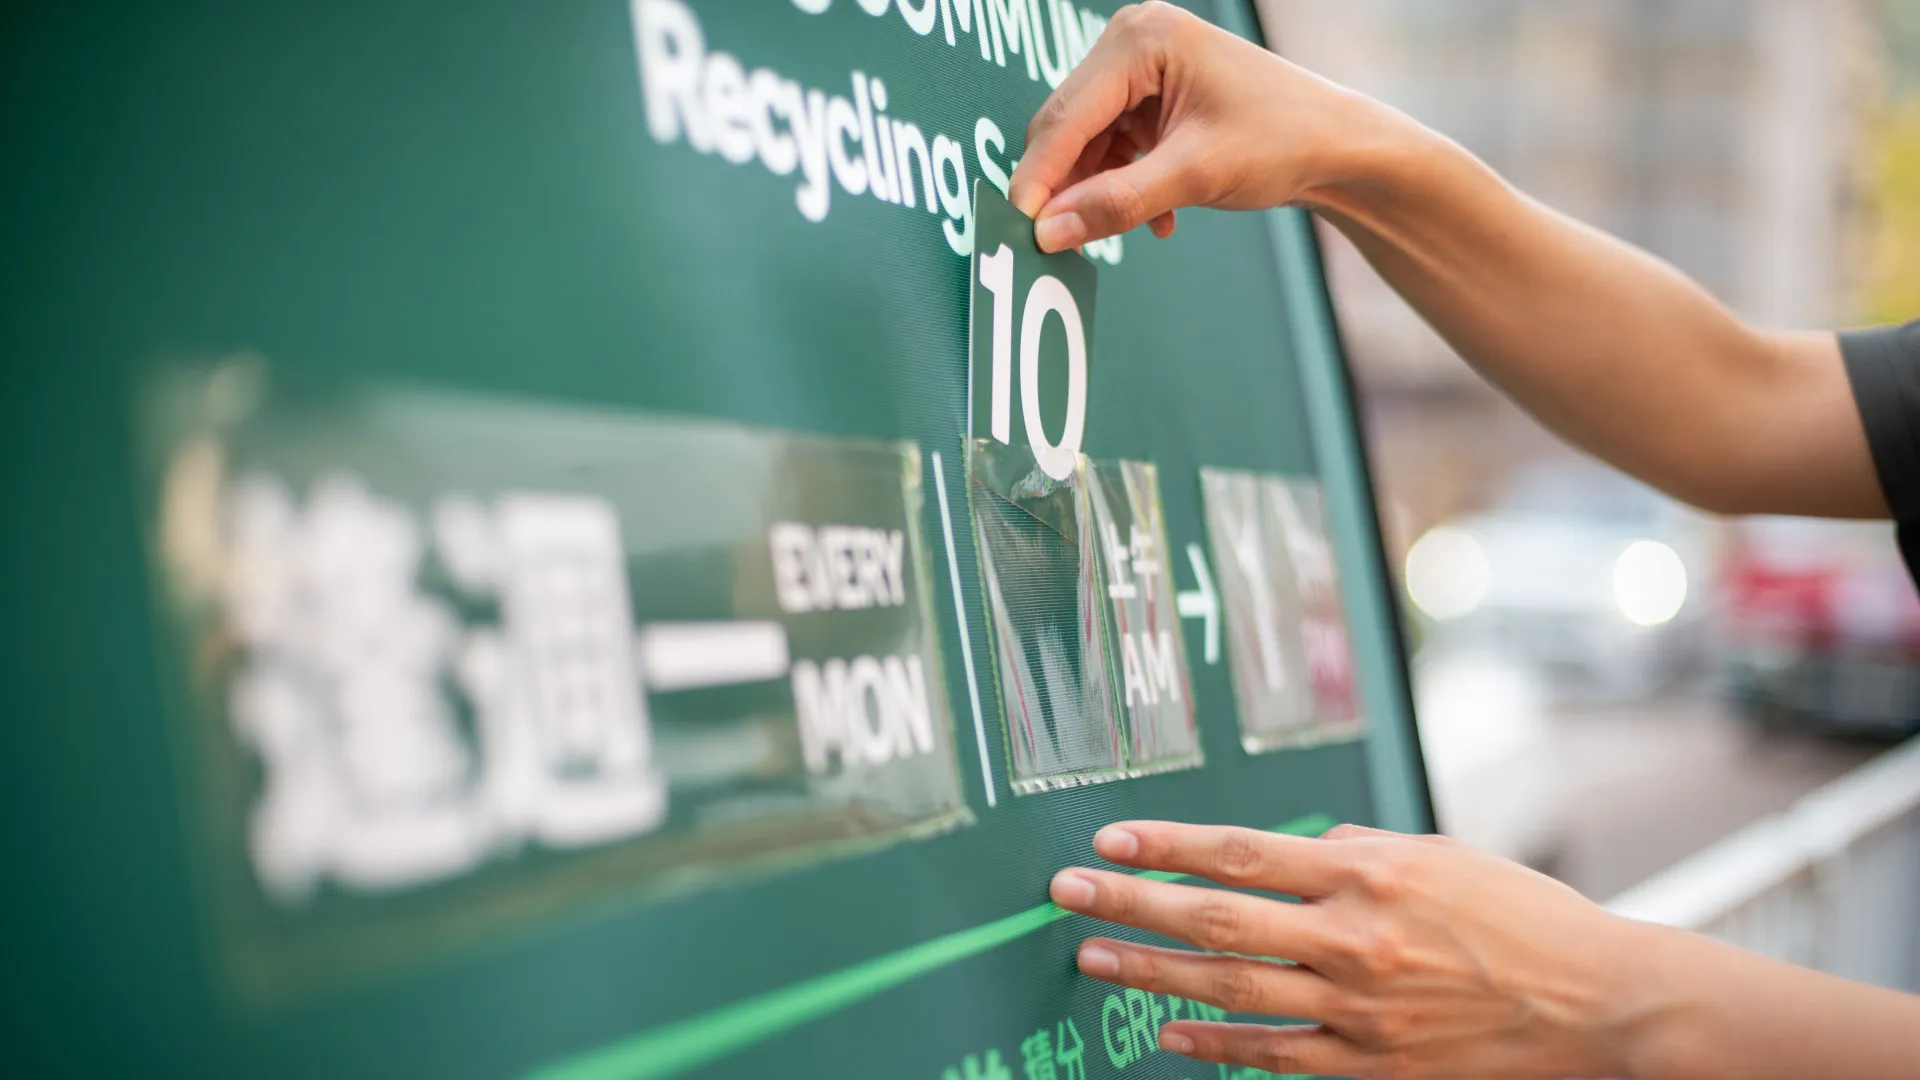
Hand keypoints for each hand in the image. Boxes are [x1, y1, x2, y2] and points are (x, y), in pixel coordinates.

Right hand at [1008, 2, 1398, 251]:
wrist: (1337, 145)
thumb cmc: (1282, 140)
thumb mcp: (1194, 176)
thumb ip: (1117, 203)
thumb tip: (1050, 233)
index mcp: (1142, 39)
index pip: (1067, 115)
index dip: (1038, 175)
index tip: (1017, 226)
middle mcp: (1132, 42)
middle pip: (1067, 127)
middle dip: (1066, 186)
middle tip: (1058, 243)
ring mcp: (1140, 71)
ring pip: (1086, 144)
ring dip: (1100, 192)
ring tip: (1136, 227)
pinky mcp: (1150, 99)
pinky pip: (1110, 150)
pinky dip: (1123, 186)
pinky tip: (1160, 218)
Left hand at [1048, 821, 1659, 1078]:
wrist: (1605, 1006)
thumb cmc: (1528, 920)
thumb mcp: (1444, 856)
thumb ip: (1361, 851)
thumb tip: (1296, 849)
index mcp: (1373, 874)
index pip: (1243, 853)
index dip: (1168, 845)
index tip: (1110, 837)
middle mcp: (1357, 939)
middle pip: (1217, 919)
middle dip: (1132, 904)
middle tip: (1068, 892)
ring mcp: (1362, 1011)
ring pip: (1231, 989)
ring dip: (1152, 973)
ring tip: (1093, 958)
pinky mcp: (1375, 1068)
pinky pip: (1275, 1056)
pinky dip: (1215, 1043)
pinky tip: (1167, 1032)